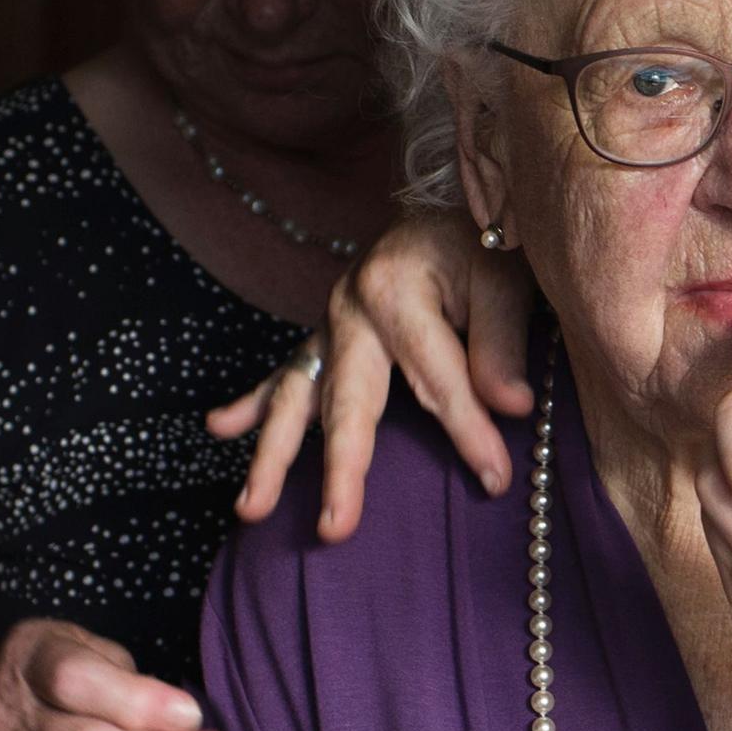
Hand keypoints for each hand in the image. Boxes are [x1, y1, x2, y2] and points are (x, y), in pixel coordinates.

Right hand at [207, 206, 537, 535]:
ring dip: (272, 456)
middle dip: (341, 469)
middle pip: (346, 402)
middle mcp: (349, 308)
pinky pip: (283, 375)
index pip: (436, 380)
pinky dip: (251, 405)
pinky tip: (220, 429)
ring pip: (296, 398)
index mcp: (395, 291)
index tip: (494, 479)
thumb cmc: (484, 240)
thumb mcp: (505, 278)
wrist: (454, 202)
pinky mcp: (325, 334)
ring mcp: (330, 323)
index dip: (469, 432)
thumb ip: (502, 344)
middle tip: (335, 528)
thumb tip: (512, 410)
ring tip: (250, 509)